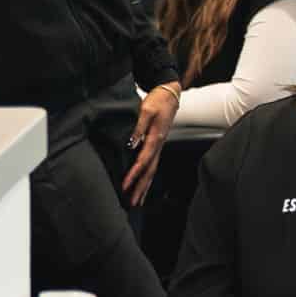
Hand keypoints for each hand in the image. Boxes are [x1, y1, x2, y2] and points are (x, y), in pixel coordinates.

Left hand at [119, 83, 180, 207]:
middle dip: (141, 188)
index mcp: (155, 138)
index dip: (133, 175)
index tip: (124, 186)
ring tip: (137, 200)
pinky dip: (148, 177)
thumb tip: (131, 143)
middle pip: (150, 171)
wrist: (170, 93)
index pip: (143, 161)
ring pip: (152, 170)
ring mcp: (160, 146)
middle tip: (132, 203)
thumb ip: (138, 127)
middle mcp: (159, 145)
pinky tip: (144, 183)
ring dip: (145, 186)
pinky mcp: (158, 144)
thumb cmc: (158, 100)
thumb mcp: (146, 109)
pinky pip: (153, 164)